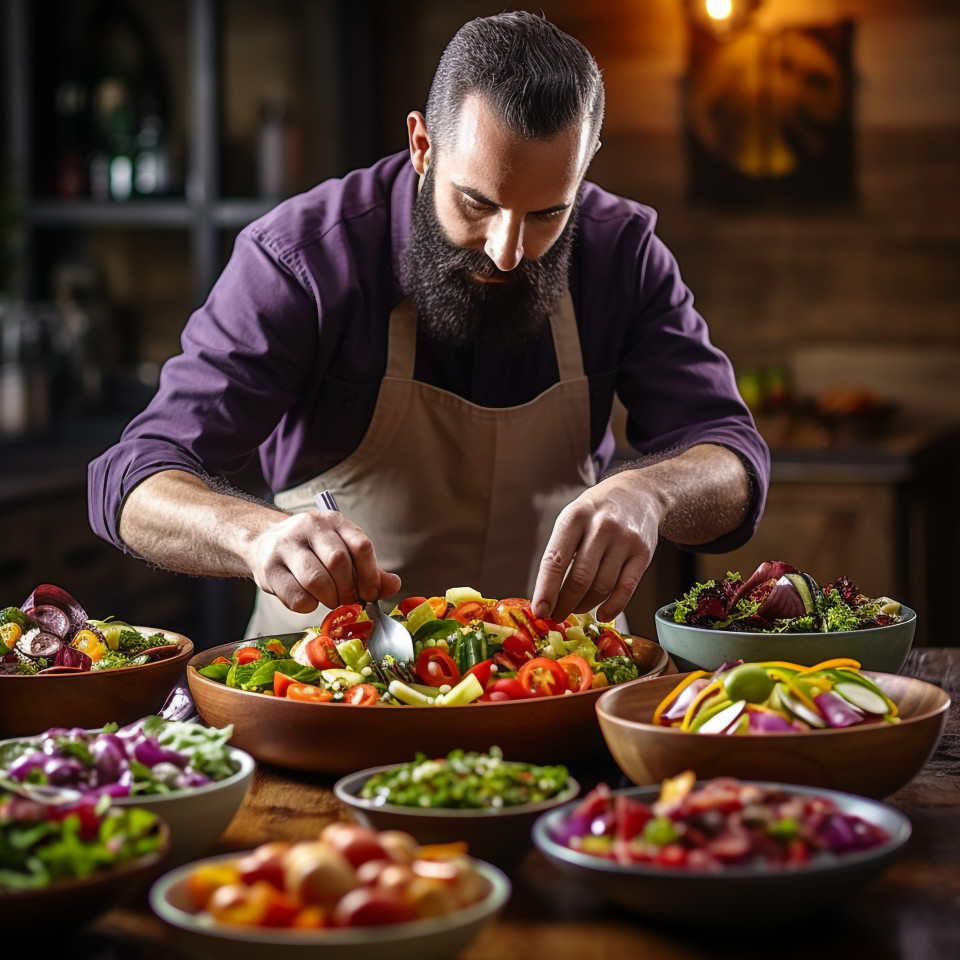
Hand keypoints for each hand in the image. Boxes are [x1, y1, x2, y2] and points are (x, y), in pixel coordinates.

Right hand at [245, 509, 400, 613]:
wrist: (262, 542)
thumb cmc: (310, 551)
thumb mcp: (341, 550)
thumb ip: (368, 570)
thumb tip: (394, 585)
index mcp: (334, 521)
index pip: (361, 545)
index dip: (371, 575)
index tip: (370, 593)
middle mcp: (309, 527)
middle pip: (339, 562)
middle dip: (348, 589)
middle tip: (347, 600)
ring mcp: (285, 545)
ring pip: (316, 580)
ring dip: (329, 598)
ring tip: (329, 600)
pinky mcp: (268, 568)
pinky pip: (295, 596)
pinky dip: (308, 605)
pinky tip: (309, 600)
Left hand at [531, 471, 662, 622]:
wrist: (639, 493)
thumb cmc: (596, 512)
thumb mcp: (573, 518)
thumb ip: (561, 551)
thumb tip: (546, 595)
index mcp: (575, 516)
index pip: (556, 560)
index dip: (546, 590)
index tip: (539, 611)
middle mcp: (601, 526)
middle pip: (580, 579)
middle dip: (565, 604)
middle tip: (556, 616)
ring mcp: (625, 539)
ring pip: (602, 587)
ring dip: (586, 605)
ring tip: (577, 609)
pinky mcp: (644, 553)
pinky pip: (627, 588)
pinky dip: (613, 607)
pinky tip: (602, 615)